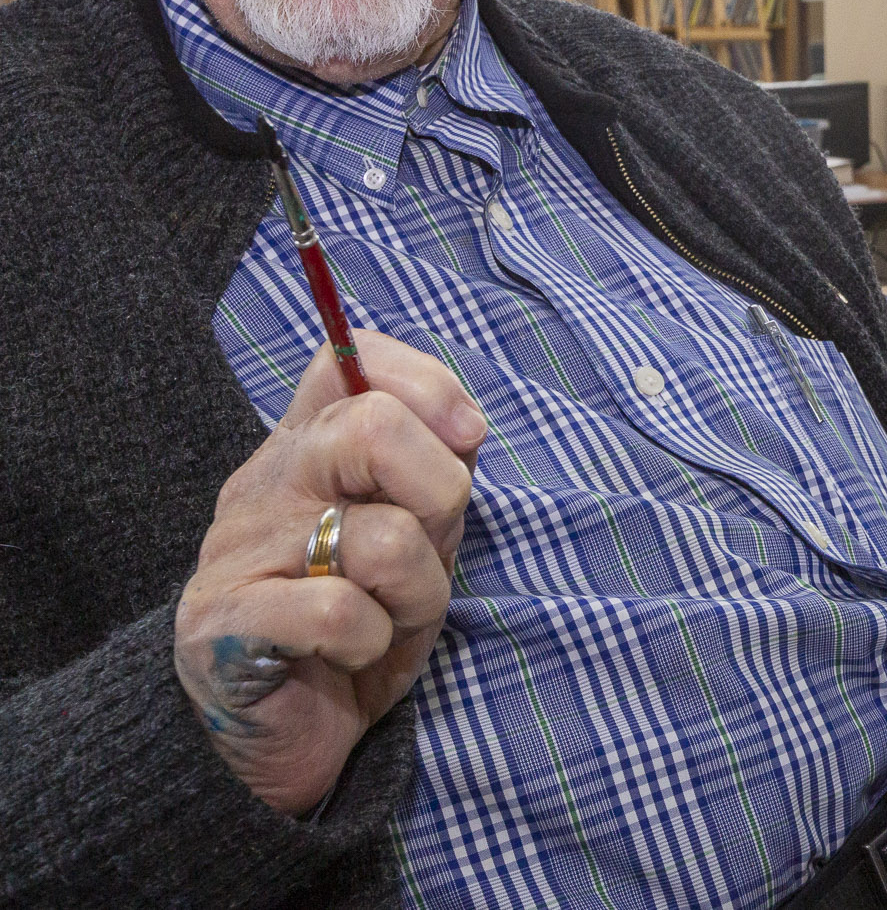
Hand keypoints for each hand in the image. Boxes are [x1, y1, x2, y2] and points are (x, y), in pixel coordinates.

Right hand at [173, 330, 484, 814]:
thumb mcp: (421, 531)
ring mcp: (235, 549)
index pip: (353, 358)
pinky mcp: (219, 622)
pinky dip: (372, 641)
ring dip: (418, 592)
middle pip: (373, 426)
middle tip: (429, 550)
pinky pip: (340, 612)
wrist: (288, 730)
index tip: (465, 440)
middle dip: (442, 496)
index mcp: (310, 445)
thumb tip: (464, 426)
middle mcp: (267, 481)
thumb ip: (437, 468)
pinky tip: (349, 655)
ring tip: (388, 618)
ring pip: (382, 536)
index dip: (428, 385)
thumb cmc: (367, 618)